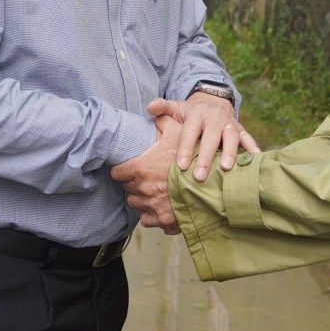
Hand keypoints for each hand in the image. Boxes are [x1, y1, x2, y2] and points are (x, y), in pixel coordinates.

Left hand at [111, 115, 182, 234]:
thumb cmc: (193, 155)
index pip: (118, 172)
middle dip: (134, 182)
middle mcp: (143, 189)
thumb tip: (154, 110)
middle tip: (145, 177)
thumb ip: (163, 120)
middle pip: (127, 188)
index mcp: (141, 168)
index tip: (128, 168)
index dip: (123, 169)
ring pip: (136, 203)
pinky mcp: (163, 219)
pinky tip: (159, 206)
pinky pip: (147, 219)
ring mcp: (152, 206)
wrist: (212, 182)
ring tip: (153, 191)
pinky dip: (151, 215)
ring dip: (142, 198)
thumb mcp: (179, 132)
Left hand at [148, 95, 261, 180]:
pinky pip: (248, 138)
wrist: (213, 102)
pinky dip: (252, 148)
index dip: (185, 148)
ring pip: (231, 137)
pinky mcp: (240, 128)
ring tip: (226, 169)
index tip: (180, 166)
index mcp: (197, 114)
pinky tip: (255, 160)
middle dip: (206, 157)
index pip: (190, 132)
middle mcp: (214, 118)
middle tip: (199, 176)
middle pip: (211, 137)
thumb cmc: (190, 112)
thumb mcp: (176, 107)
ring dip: (230, 152)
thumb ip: (162, 107)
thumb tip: (150, 107)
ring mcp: (229, 123)